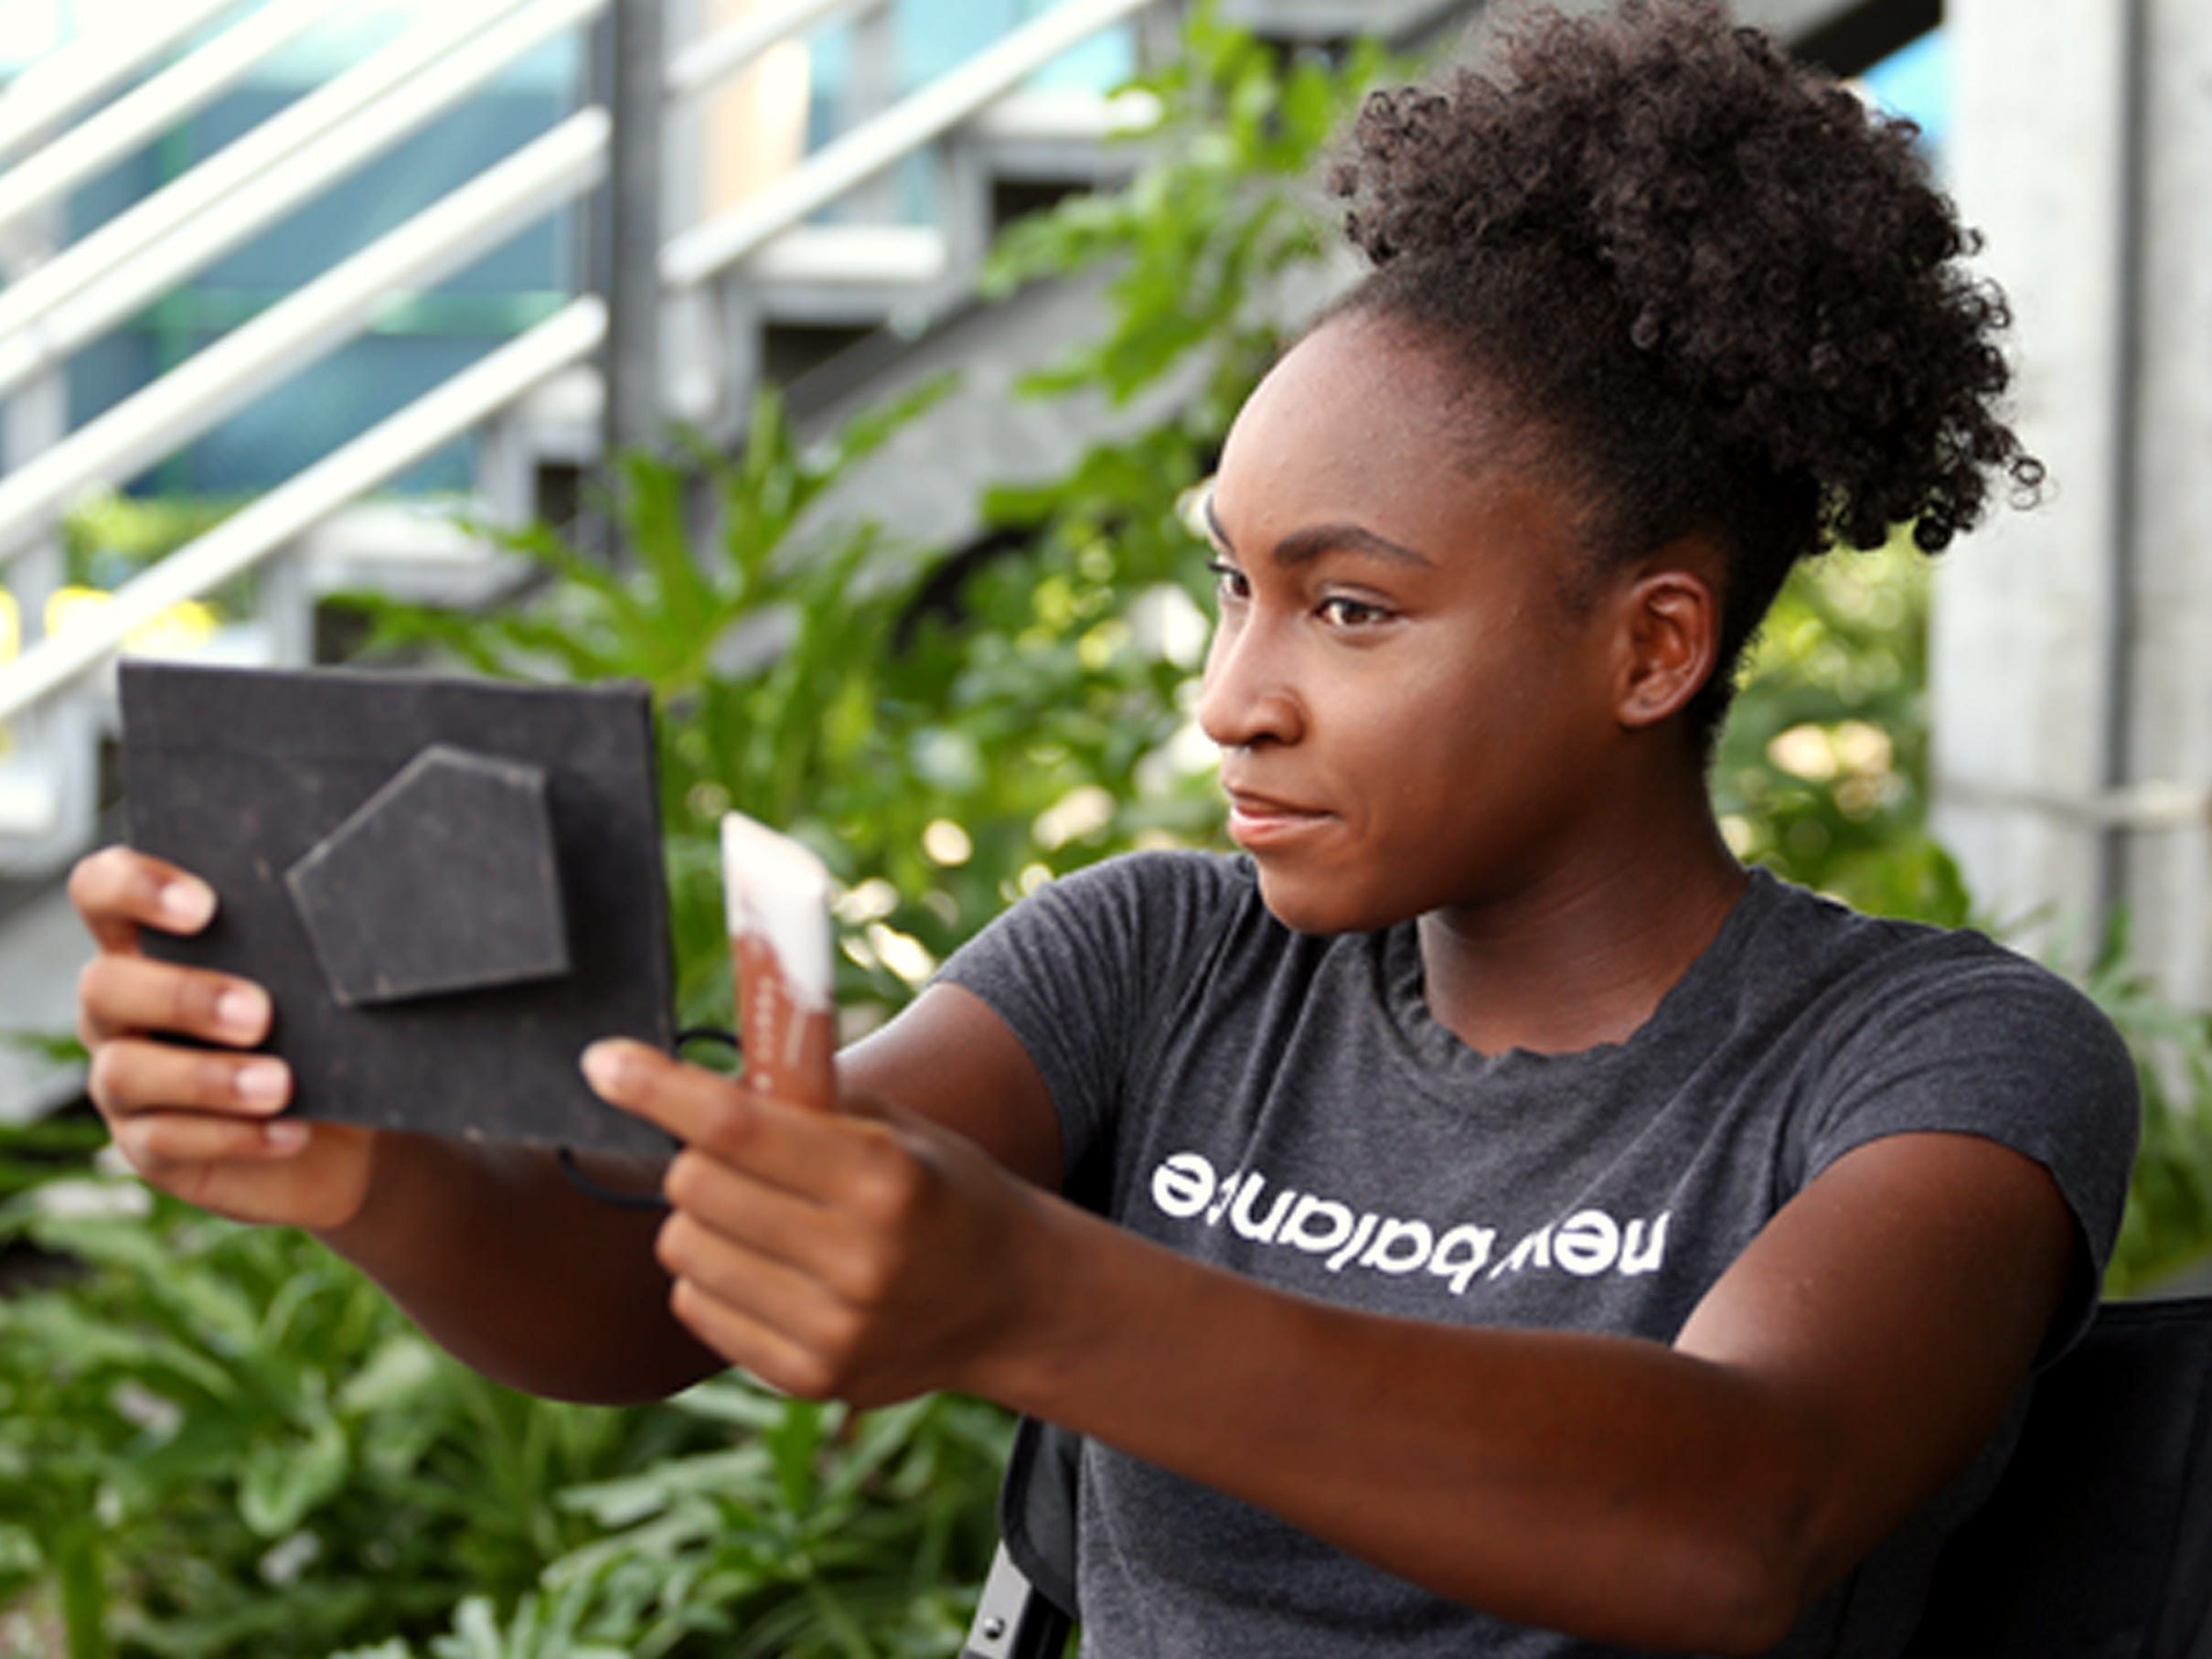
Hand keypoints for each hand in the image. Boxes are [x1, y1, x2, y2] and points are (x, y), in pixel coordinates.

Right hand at [70, 846, 374, 1230]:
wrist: (343, 1132)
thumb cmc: (322, 1032)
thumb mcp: (315, 984)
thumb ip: (304, 944)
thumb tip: (349, 915)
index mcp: (148, 945)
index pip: (102, 892)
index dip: (132, 887)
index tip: (205, 907)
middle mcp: (119, 1009)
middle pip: (104, 986)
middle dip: (181, 996)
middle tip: (261, 1014)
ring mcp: (124, 1079)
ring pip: (126, 1071)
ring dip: (206, 1078)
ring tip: (279, 1084)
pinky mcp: (147, 1146)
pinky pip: (166, 1143)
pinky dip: (232, 1136)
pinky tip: (289, 1131)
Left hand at [583, 1039, 1053, 1407]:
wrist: (1014, 1300)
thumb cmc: (942, 1190)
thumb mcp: (896, 1128)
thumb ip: (803, 1104)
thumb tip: (691, 1074)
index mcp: (884, 1177)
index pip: (737, 1125)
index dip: (657, 1088)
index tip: (603, 1061)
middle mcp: (859, 1259)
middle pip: (695, 1187)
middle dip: (695, 1155)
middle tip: (729, 1151)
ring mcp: (834, 1328)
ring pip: (685, 1251)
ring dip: (700, 1220)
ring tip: (757, 1213)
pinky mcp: (811, 1377)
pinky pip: (698, 1309)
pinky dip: (712, 1276)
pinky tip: (765, 1264)